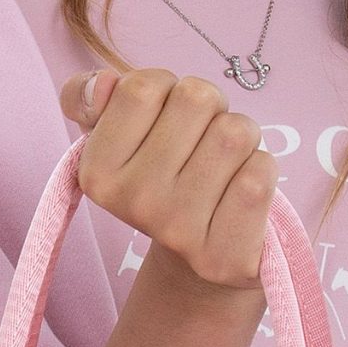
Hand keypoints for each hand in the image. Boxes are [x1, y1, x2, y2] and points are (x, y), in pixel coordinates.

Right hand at [59, 66, 277, 292]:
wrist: (196, 264)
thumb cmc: (162, 179)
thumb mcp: (116, 135)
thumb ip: (86, 97)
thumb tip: (102, 83)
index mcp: (98, 171)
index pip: (144, 85)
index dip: (167, 88)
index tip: (167, 118)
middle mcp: (134, 203)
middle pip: (197, 98)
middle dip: (211, 109)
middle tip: (202, 142)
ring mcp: (179, 230)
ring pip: (236, 132)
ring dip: (241, 137)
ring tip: (224, 166)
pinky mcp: (225, 253)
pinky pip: (260, 171)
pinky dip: (261, 168)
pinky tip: (242, 193)